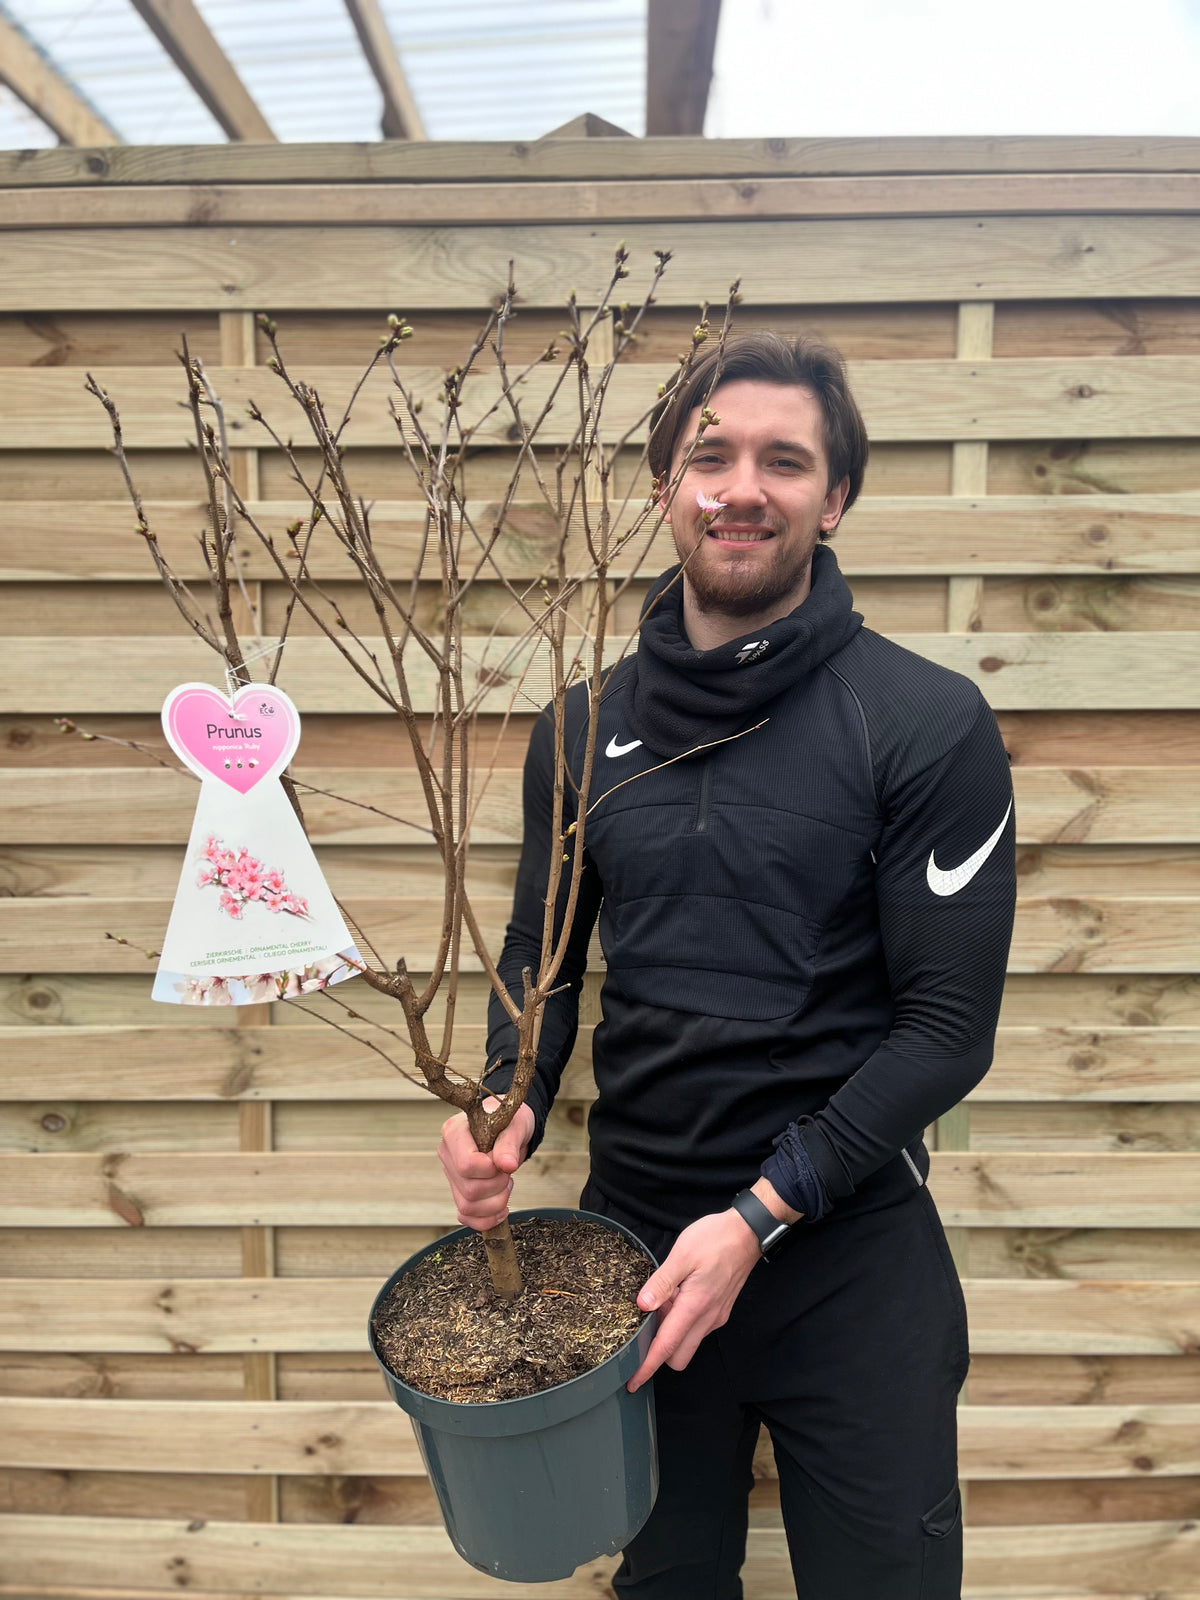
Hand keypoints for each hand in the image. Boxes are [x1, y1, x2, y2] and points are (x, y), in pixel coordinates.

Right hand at [437, 1096, 535, 1231]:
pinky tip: (502, 1208)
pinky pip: (466, 1216)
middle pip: (469, 1189)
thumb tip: (507, 1165)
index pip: (466, 1164)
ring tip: (506, 1184)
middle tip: (508, 1172)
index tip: (504, 1161)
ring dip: (495, 1203)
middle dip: (497, 1186)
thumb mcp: (515, 1125)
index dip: (490, 1170)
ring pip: (467, 1206)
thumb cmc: (510, 1122)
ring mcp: (451, 1175)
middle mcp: (447, 1154)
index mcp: (454, 1132)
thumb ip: (509, 1144)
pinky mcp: (458, 1191)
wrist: (510, 1129)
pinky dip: (486, 1219)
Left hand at [626, 1208, 761, 1391]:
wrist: (748, 1233)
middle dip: (660, 1353)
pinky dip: (683, 1322)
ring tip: (663, 1302)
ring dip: (672, 1334)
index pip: (667, 1347)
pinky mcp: (721, 1310)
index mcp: (695, 1306)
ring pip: (689, 1343)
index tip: (633, 1382)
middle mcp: (707, 1319)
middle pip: (679, 1356)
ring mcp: (716, 1316)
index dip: (648, 1367)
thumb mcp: (682, 1254)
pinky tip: (677, 1296)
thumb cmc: (714, 1239)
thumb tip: (642, 1306)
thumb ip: (662, 1282)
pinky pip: (697, 1329)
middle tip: (646, 1325)